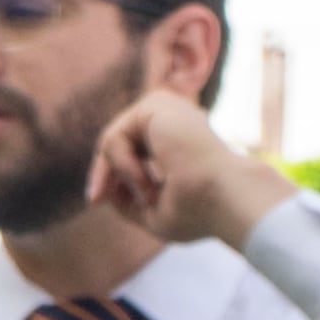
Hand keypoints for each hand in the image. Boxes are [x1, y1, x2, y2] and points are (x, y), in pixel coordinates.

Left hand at [86, 91, 291, 249]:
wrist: (225, 200)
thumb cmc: (202, 212)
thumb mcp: (155, 214)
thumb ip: (127, 201)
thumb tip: (104, 190)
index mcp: (177, 140)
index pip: (131, 150)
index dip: (109, 176)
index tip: (94, 201)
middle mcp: (171, 118)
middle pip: (118, 142)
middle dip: (103, 173)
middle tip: (95, 200)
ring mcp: (164, 108)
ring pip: (113, 140)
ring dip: (121, 174)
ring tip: (149, 195)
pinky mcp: (154, 104)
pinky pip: (114, 137)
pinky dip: (122, 164)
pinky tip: (146, 180)